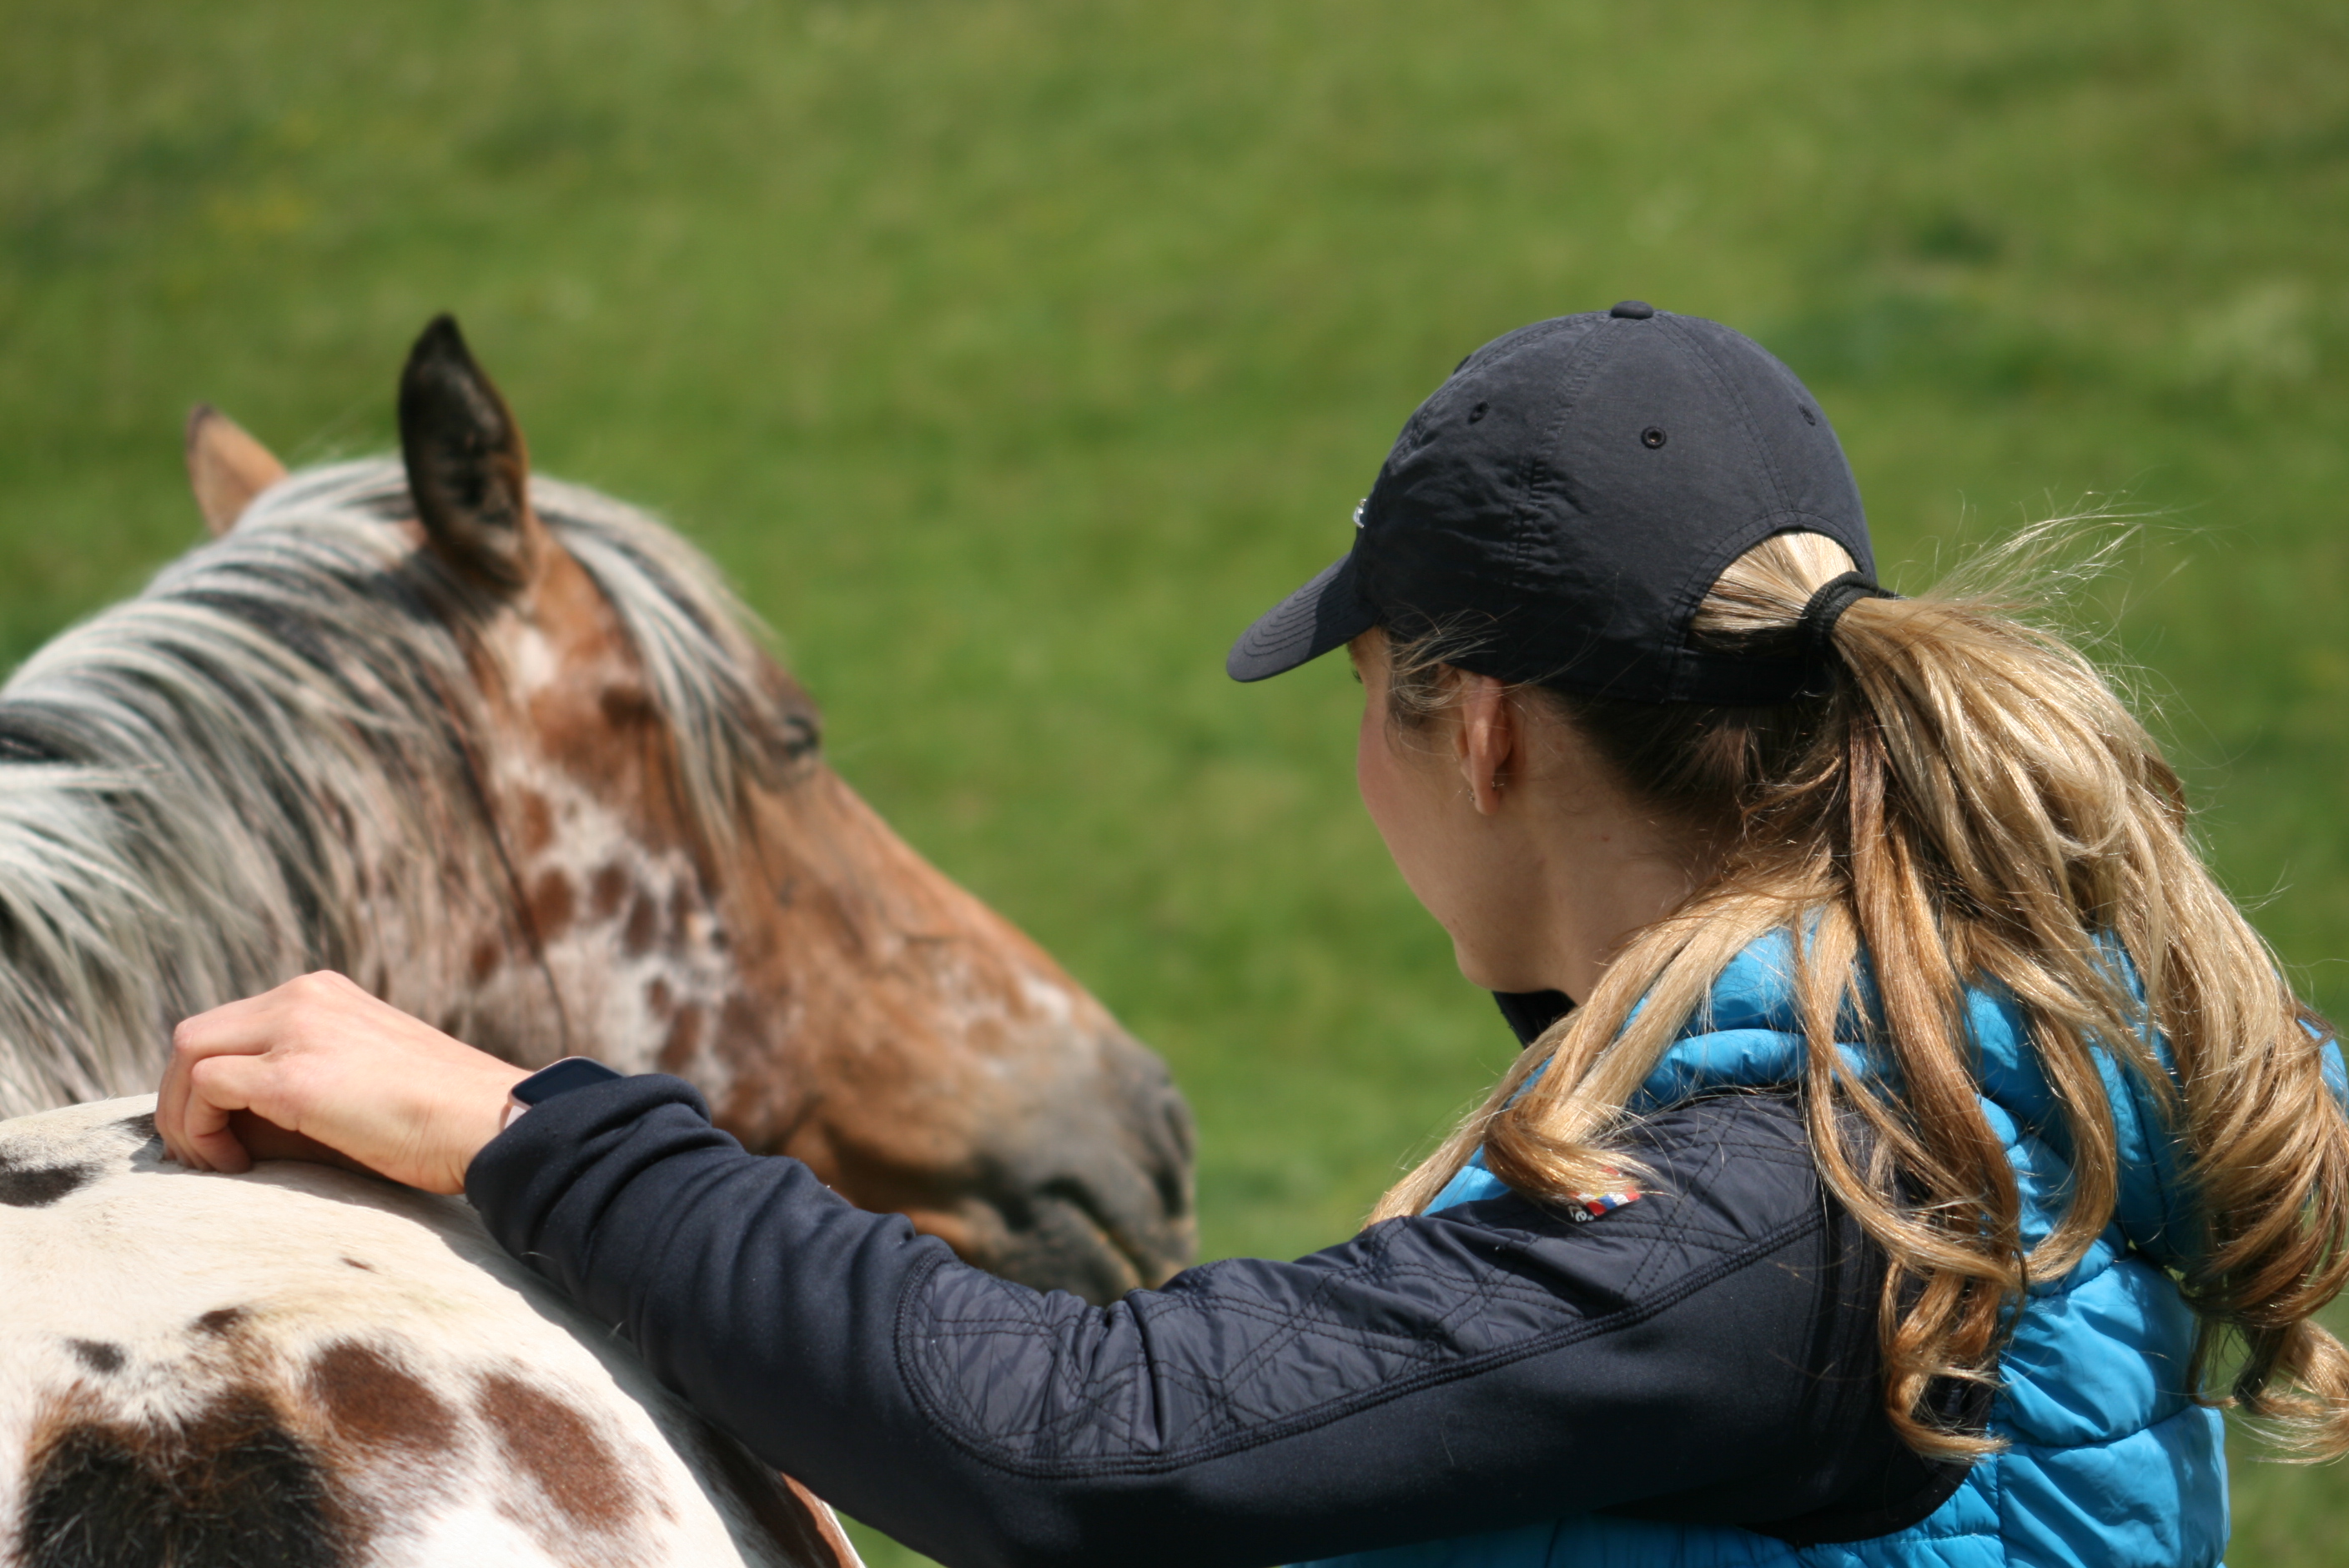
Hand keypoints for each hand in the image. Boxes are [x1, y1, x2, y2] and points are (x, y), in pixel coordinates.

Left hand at [158, 971, 528, 1193]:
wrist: (491, 1124)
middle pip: (194, 1035)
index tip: (227, 1136)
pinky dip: (199, 1131)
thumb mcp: (360, 1078)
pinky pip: (205, 1088)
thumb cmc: (437, 1121)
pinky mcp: (295, 1075)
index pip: (228, 1027)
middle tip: (205, 1154)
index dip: (207, 1085)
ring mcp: (299, 1029)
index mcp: (324, 995)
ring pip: (187, 1053)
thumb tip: (229, 1124)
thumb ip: (301, 1078)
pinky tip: (236, 1166)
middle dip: (178, 1099)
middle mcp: (306, 996)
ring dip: (181, 1116)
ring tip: (215, 1163)